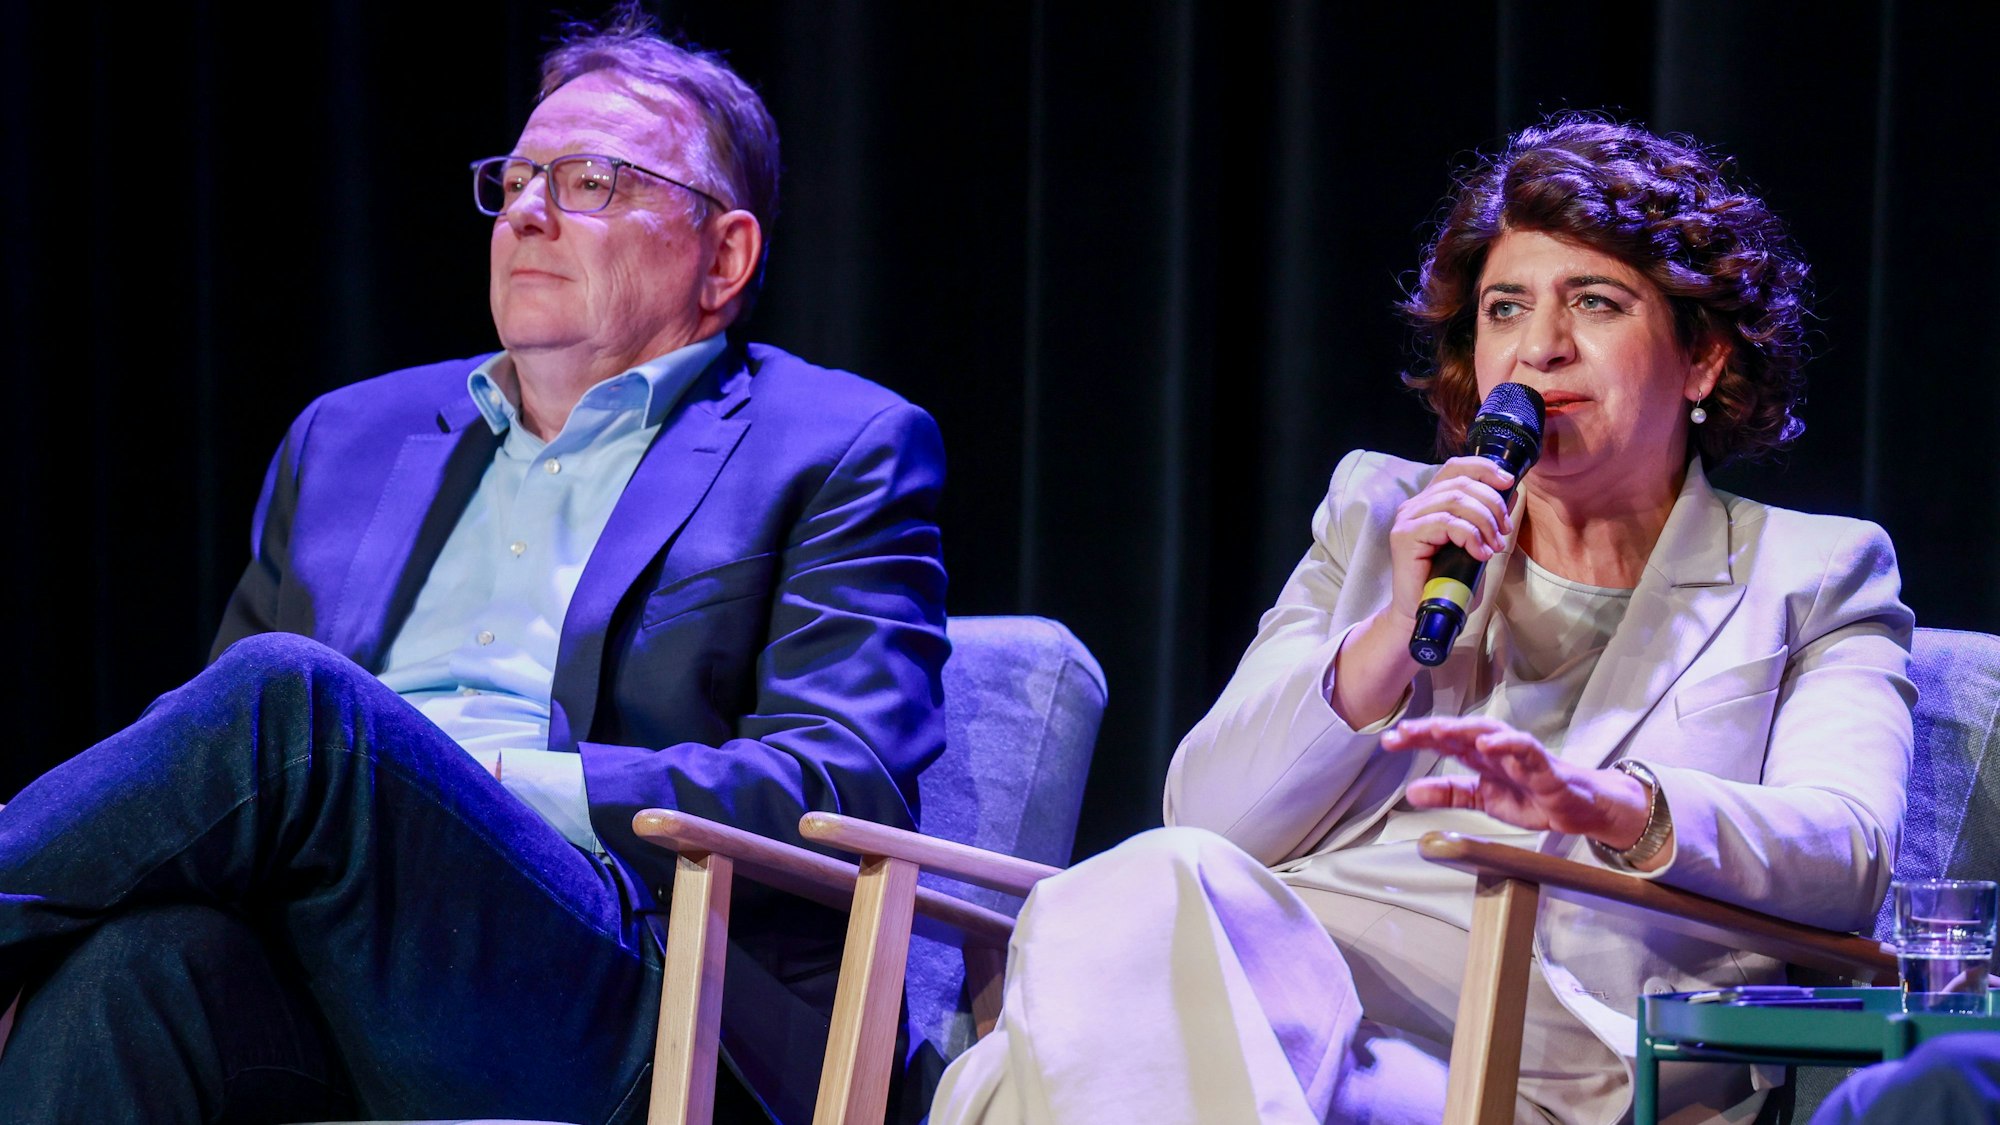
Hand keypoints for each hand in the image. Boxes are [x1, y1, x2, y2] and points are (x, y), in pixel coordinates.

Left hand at [1380, 716, 1650, 846]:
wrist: (1578, 809)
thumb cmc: (1532, 796)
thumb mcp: (1482, 799)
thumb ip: (1449, 793)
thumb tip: (1410, 793)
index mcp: (1479, 756)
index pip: (1442, 742)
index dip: (1416, 740)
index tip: (1388, 742)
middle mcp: (1495, 748)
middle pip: (1459, 731)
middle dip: (1430, 730)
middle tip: (1402, 733)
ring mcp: (1518, 753)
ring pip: (1487, 732)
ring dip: (1461, 729)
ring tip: (1435, 731)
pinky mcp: (1542, 762)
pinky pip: (1523, 747)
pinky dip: (1505, 743)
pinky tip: (1485, 744)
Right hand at [1384, 456, 1515, 622]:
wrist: (1422, 613)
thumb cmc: (1447, 583)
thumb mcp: (1474, 544)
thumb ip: (1485, 519)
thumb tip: (1511, 495)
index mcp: (1428, 502)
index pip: (1454, 467)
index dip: (1483, 468)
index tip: (1508, 482)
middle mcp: (1414, 505)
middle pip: (1460, 484)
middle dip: (1492, 504)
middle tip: (1504, 531)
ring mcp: (1407, 519)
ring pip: (1456, 501)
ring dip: (1484, 522)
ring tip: (1494, 546)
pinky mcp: (1405, 536)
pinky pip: (1447, 523)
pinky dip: (1470, 536)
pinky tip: (1480, 553)